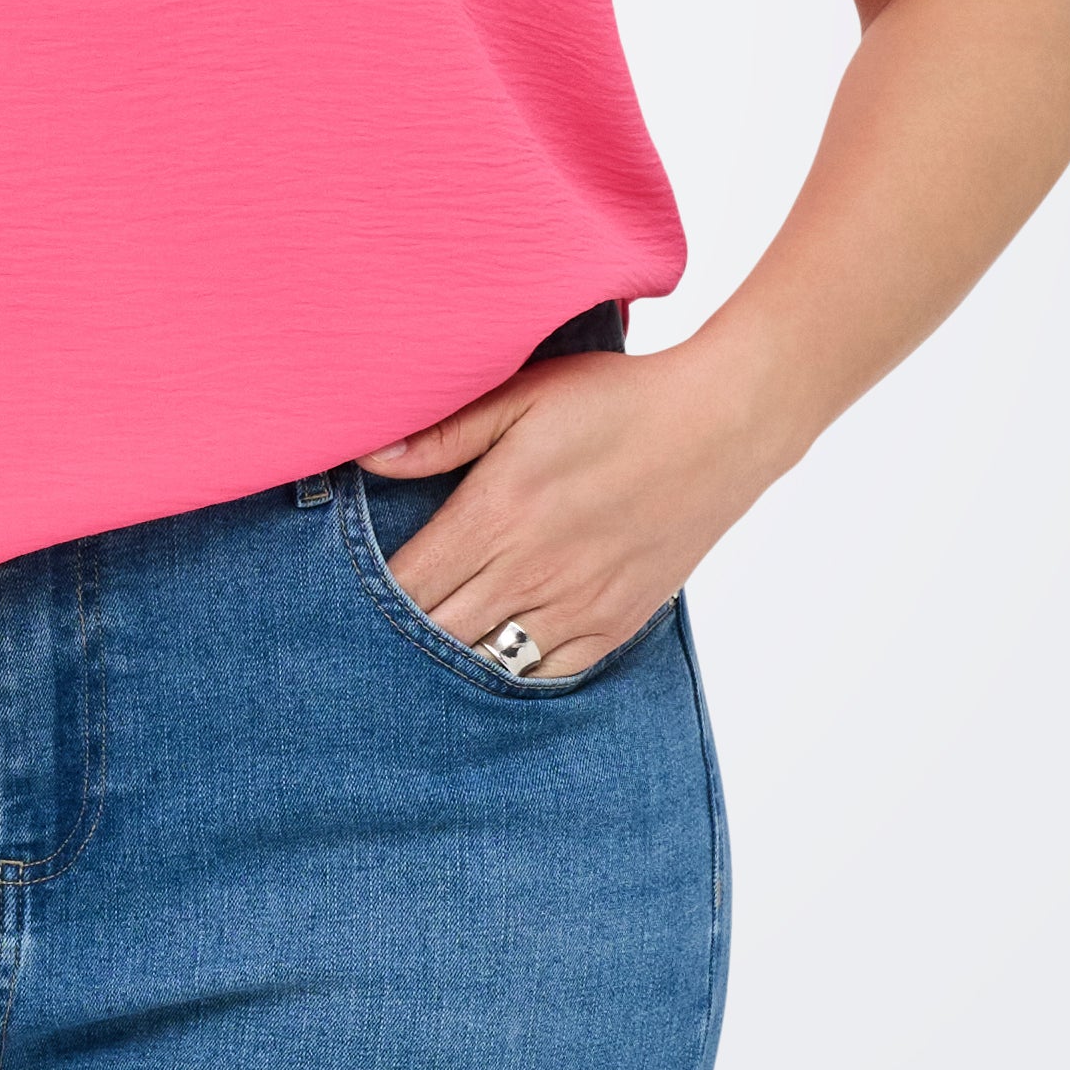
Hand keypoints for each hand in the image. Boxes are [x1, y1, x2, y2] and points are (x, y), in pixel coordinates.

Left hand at [356, 338, 779, 678]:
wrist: (722, 423)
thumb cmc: (618, 399)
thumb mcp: (523, 395)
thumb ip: (442, 434)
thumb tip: (368, 458)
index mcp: (497, 514)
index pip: (407, 584)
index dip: (368, 598)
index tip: (347, 595)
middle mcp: (532, 570)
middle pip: (438, 633)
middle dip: (400, 635)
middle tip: (375, 631)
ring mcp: (578, 603)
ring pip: (489, 662)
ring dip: (453, 658)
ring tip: (431, 646)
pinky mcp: (617, 621)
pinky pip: (549, 674)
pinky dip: (516, 670)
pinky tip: (499, 651)